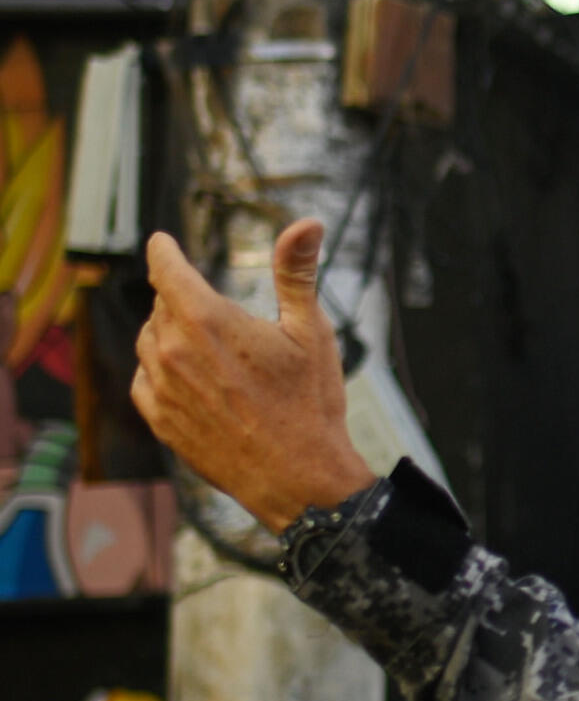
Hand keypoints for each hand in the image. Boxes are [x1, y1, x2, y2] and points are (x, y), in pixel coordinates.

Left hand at [131, 219, 375, 533]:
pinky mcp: (157, 418)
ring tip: (212, 351)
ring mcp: (159, 385)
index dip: (164, 250)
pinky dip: (162, 372)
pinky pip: (145, 380)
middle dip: (185, 302)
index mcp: (206, 318)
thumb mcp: (311, 331)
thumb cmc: (309, 404)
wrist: (297, 477)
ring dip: (172, 336)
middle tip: (222, 317)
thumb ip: (297, 272)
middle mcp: (172, 348)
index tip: (162, 243)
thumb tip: (307, 223)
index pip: (165, 267)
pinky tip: (194, 381)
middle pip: (162, 305)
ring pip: (150, 341)